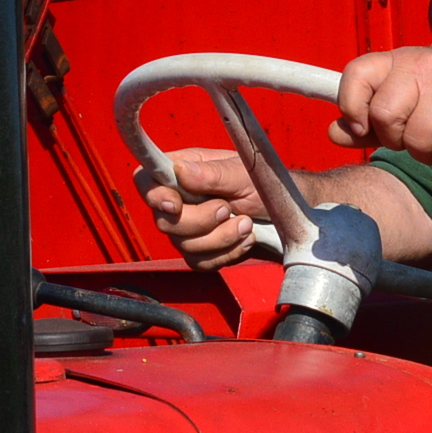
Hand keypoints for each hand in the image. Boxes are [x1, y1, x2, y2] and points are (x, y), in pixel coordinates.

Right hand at [140, 148, 269, 269]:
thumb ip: (212, 174)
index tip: (175, 205)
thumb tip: (180, 171)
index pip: (146, 181)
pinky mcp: (202, 252)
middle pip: (164, 222)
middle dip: (199, 221)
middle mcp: (180, 200)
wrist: (285, 211)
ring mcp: (188, 229)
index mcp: (183, 170)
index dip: (154, 196)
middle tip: (228, 209)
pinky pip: (200, 262)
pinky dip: (225, 254)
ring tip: (246, 224)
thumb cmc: (264, 183)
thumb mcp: (243, 173)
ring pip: (183, 246)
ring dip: (219, 238)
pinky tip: (244, 240)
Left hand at [330, 47, 431, 168]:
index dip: (351, 106)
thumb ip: (369, 118)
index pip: (356, 75)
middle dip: (397, 138)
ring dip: (429, 152)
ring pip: (416, 142)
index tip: (362, 124)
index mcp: (403, 60)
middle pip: (384, 116)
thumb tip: (334, 132)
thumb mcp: (411, 97)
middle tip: (418, 133)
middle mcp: (424, 67)